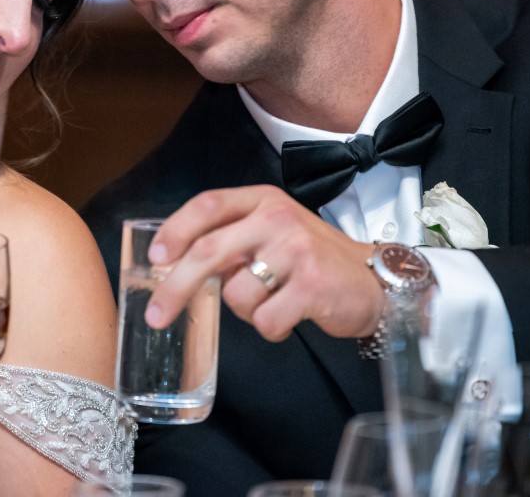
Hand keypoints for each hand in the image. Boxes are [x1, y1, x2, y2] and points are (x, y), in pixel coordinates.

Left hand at [146, 185, 386, 340]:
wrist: (374, 280)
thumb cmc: (312, 259)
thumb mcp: (272, 232)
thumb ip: (231, 239)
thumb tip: (175, 265)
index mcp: (262, 201)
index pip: (207, 205)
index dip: (175, 230)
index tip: (155, 258)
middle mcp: (277, 219)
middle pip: (208, 251)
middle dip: (175, 287)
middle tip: (156, 315)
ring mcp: (295, 250)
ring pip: (235, 294)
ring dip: (246, 311)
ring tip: (273, 302)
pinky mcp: (311, 285)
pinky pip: (264, 320)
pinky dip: (270, 328)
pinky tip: (290, 317)